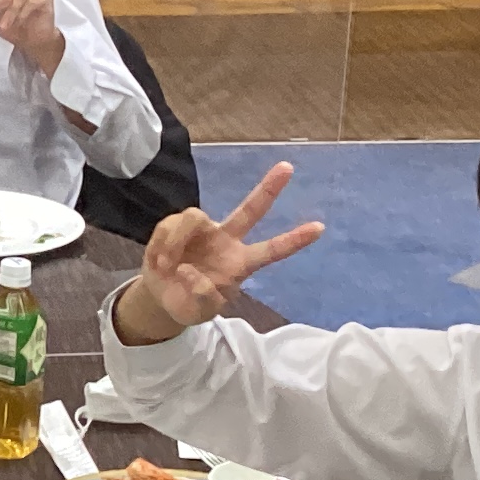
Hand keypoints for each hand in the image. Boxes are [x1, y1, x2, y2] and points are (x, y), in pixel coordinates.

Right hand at [115, 162, 327, 343]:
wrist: (162, 295)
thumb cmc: (188, 303)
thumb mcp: (198, 312)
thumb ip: (200, 297)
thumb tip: (189, 271)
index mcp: (240, 263)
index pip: (271, 250)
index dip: (294, 240)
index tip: (320, 228)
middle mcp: (225, 240)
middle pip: (249, 210)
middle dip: (269, 188)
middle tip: (288, 167)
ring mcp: (201, 230)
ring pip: (193, 217)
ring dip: (175, 243)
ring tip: (166, 266)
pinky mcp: (176, 226)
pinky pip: (168, 226)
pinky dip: (160, 246)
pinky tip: (159, 263)